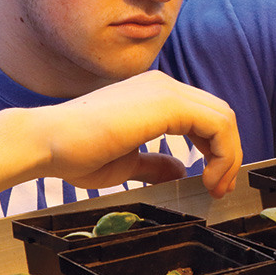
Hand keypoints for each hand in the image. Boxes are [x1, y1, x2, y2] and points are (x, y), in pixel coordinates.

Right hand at [36, 70, 241, 196]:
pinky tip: (208, 178)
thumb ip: (154, 164)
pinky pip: (217, 125)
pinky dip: (223, 153)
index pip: (204, 116)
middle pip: (219, 114)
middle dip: (228, 154)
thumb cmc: (75, 153)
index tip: (212, 182)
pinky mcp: (166, 103)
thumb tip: (178, 171)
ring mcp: (165, 90)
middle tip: (220, 188)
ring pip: (223, 117)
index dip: (217, 150)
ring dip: (228, 156)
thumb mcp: (127, 162)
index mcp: (154, 96)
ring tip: (216, 186)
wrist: (47, 143)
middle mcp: (163, 86)